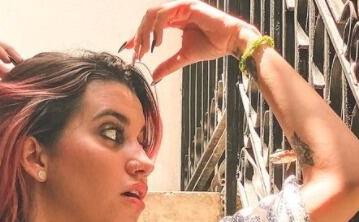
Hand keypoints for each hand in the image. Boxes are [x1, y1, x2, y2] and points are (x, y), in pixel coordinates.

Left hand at [122, 0, 260, 82]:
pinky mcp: (187, 6)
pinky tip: (157, 42)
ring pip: (153, 14)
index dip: (137, 36)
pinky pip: (165, 14)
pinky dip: (157, 28)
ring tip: (145, 50)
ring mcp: (181, 7)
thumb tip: (154, 78)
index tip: (127, 49)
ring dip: (145, 32)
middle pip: (148, 18)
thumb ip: (168, 65)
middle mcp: (176, 11)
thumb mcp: (184, 57)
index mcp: (175, 20)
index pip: (150, 25)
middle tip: (136, 54)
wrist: (231, 42)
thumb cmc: (212, 46)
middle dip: (138, 36)